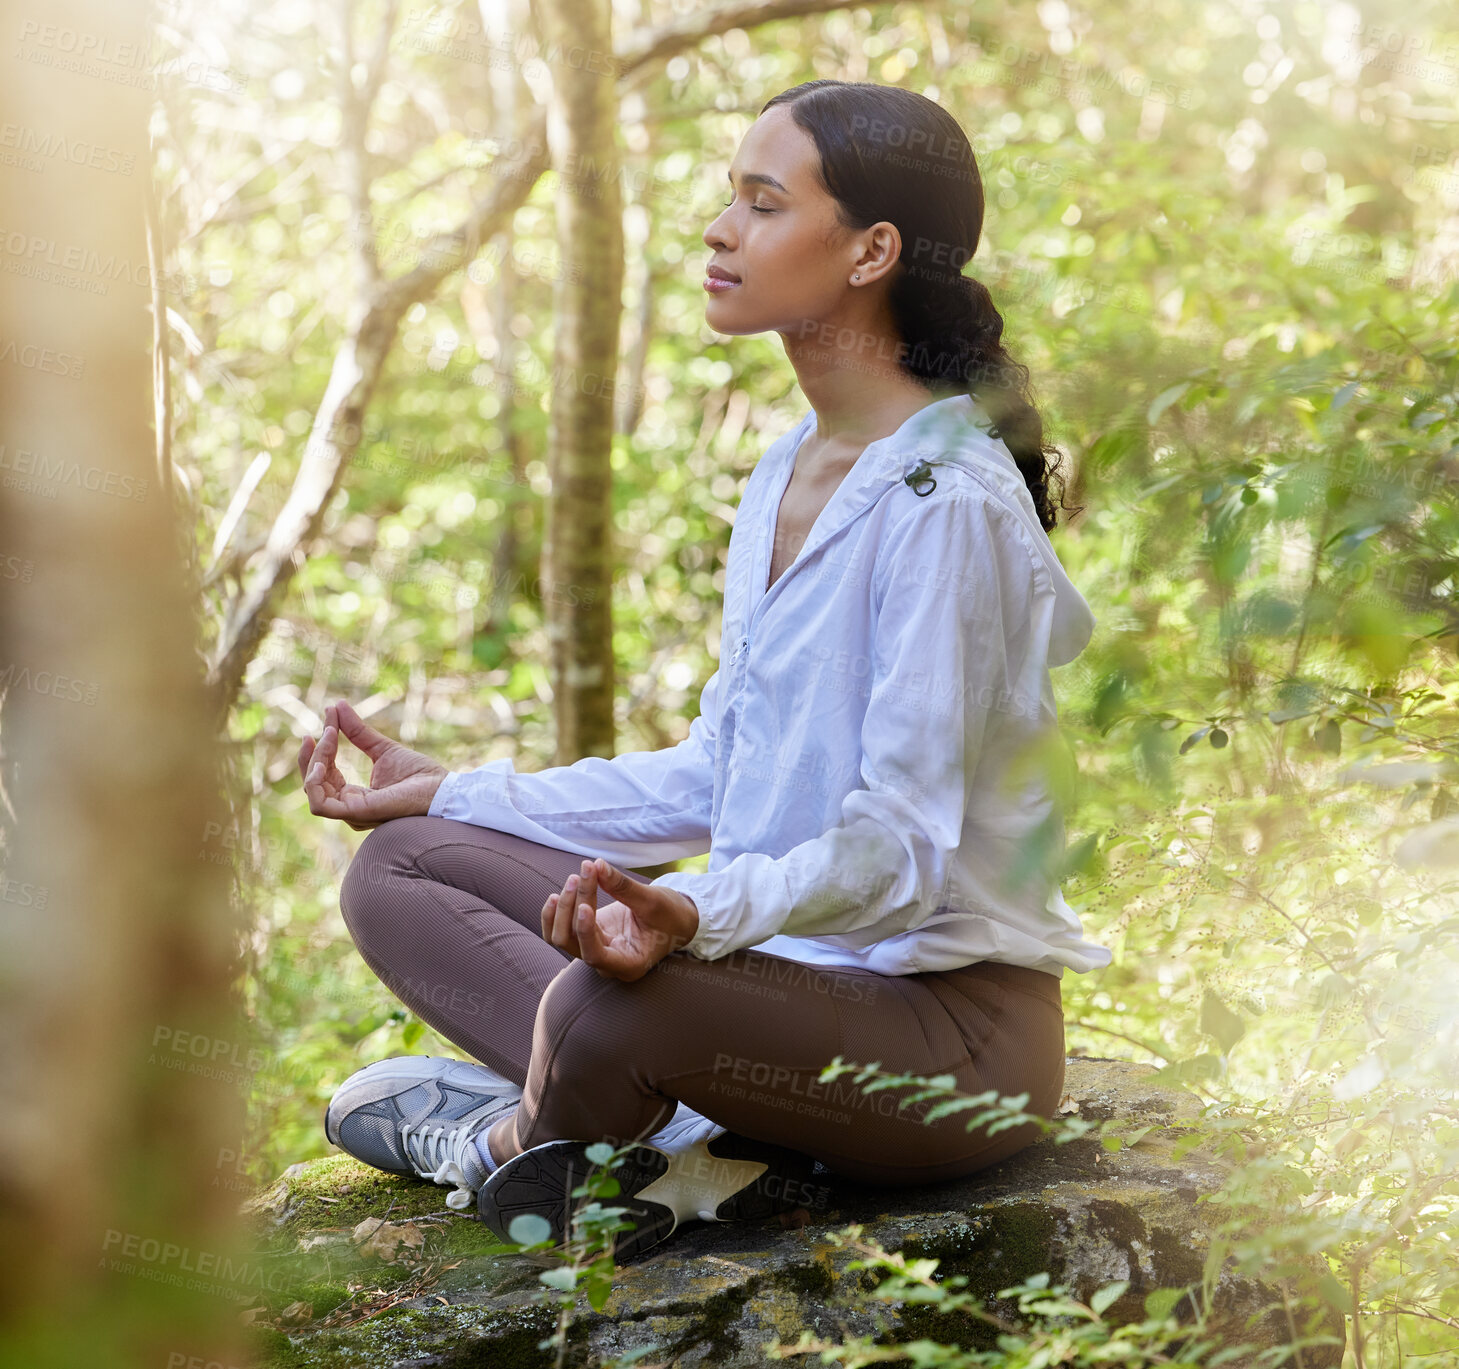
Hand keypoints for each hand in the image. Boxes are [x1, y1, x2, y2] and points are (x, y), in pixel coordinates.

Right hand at [299, 699, 447, 830]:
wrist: (442, 789)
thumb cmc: (419, 775)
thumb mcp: (382, 748)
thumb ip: (358, 732)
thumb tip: (336, 706)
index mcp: (354, 795)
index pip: (323, 774)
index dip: (320, 748)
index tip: (329, 716)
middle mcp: (349, 807)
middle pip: (312, 784)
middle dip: (312, 754)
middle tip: (326, 728)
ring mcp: (352, 812)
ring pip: (313, 791)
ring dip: (314, 762)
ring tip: (328, 738)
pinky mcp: (357, 813)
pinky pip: (321, 806)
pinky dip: (315, 783)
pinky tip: (324, 763)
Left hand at [542, 857, 699, 981]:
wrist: (676, 919)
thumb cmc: (671, 916)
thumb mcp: (653, 901)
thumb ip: (623, 887)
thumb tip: (597, 865)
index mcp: (628, 964)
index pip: (595, 956)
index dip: (585, 932)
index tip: (584, 905)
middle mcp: (607, 964)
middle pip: (572, 942)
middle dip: (573, 907)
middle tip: (586, 872)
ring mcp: (595, 951)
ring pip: (561, 936)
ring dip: (562, 908)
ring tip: (576, 877)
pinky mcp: (588, 937)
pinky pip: (561, 930)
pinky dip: (556, 913)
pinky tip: (559, 893)